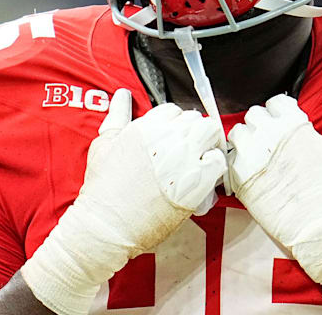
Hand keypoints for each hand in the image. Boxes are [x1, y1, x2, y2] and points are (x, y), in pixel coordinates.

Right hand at [20, 89, 225, 314]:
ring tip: (199, 159)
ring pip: (211, 133)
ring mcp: (184, 159)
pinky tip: (203, 176)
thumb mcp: (104, 144)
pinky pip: (218, 161)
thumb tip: (122, 95)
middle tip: (188, 149)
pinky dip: (214, 166)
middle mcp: (167, 138)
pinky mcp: (196, 182)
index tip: (172, 138)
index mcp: (145, 127)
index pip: (173, 110)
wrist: (106, 226)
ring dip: (208, 143)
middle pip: (195, 119)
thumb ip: (117, 115)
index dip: (174, 124)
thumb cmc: (102, 189)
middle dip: (193, 132)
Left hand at [228, 92, 321, 302]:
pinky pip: (229, 160)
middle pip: (254, 115)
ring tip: (259, 154)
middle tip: (273, 140)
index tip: (286, 123)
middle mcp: (267, 137)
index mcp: (292, 124)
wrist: (321, 230)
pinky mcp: (240, 180)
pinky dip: (237, 163)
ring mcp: (251, 158)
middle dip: (263, 124)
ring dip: (246, 140)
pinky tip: (251, 172)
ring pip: (237, 134)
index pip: (276, 102)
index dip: (281, 112)